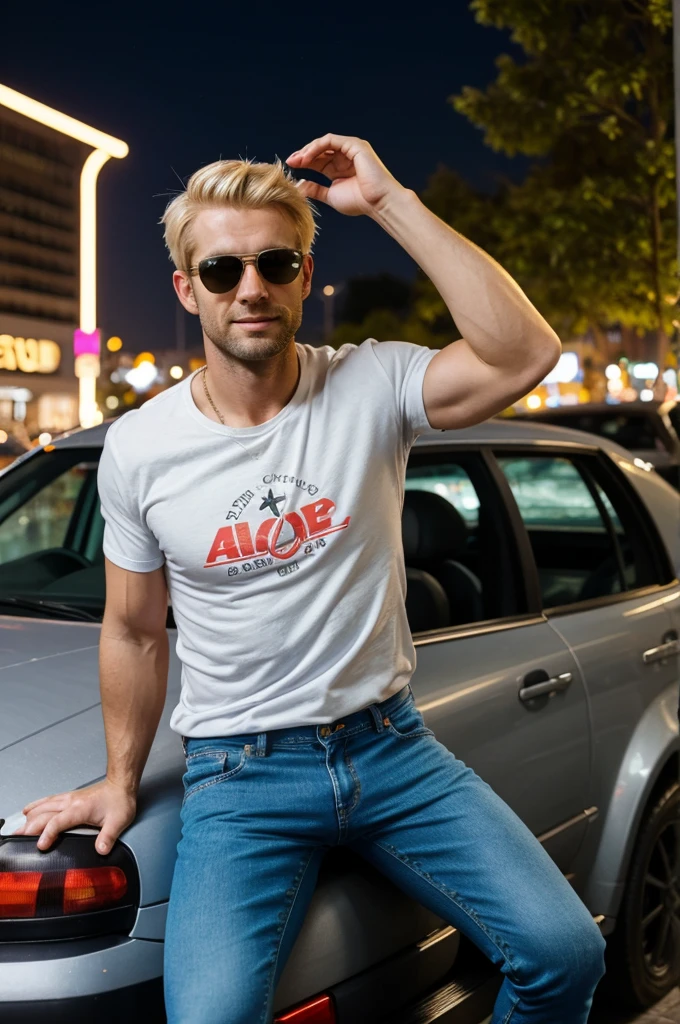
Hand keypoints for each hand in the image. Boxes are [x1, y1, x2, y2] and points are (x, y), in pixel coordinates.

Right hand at [12, 779, 136, 854]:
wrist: (121, 784)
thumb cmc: (119, 801)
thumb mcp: (118, 821)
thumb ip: (108, 837)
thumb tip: (101, 850)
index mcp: (80, 809)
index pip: (58, 822)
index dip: (47, 834)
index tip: (40, 846)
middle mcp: (71, 802)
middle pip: (45, 815)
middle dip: (30, 828)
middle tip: (18, 839)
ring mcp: (69, 799)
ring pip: (44, 807)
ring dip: (30, 818)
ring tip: (18, 829)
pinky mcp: (69, 797)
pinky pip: (48, 801)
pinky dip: (36, 806)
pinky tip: (28, 810)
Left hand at [286, 134, 407, 217]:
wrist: (378, 202)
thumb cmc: (360, 201)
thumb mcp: (330, 195)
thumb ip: (316, 190)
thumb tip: (299, 188)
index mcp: (340, 168)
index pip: (318, 161)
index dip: (304, 163)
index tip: (290, 168)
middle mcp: (345, 157)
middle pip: (319, 151)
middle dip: (303, 155)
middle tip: (290, 162)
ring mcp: (350, 149)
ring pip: (324, 143)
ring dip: (308, 150)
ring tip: (297, 160)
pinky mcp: (354, 145)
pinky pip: (331, 141)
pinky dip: (317, 147)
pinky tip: (307, 158)